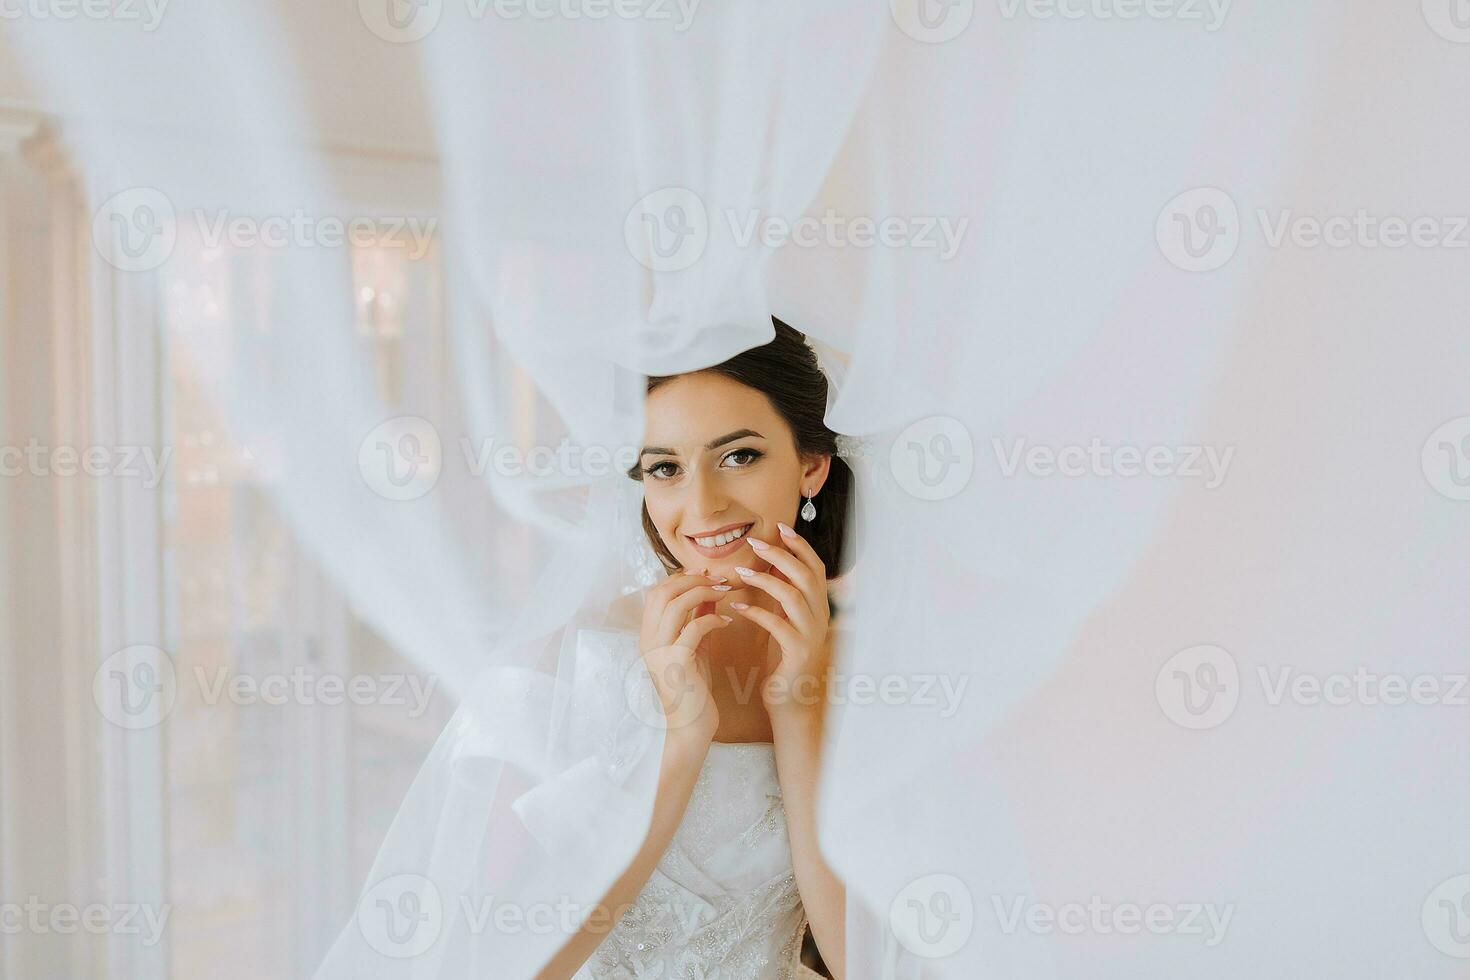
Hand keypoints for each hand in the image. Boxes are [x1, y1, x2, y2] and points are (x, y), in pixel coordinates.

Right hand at [637, 567, 732, 740]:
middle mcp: (648, 640)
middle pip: (662, 592)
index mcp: (648, 635)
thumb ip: (697, 619)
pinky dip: (712, 618)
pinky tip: (727, 622)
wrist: (691, 728)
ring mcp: (659, 650)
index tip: (706, 574)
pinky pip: (694, 627)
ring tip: (724, 592)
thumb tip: (708, 591)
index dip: (680, 578)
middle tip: (717, 578)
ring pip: (675, 604)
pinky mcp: (676, 662)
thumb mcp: (695, 647)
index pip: (656, 592)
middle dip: (691, 579)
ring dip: (702, 592)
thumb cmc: (693, 689)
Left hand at [729, 523, 832, 719]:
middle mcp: (820, 617)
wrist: (791, 698)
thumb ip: (784, 595)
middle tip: (755, 542)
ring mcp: (811, 635)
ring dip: (766, 580)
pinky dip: (757, 612)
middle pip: (805, 575)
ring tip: (741, 572)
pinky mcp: (797, 652)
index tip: (780, 527)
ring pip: (793, 596)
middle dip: (780, 555)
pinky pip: (778, 625)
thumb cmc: (783, 656)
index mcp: (818, 606)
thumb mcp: (786, 619)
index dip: (800, 546)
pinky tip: (737, 605)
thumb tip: (772, 564)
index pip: (815, 567)